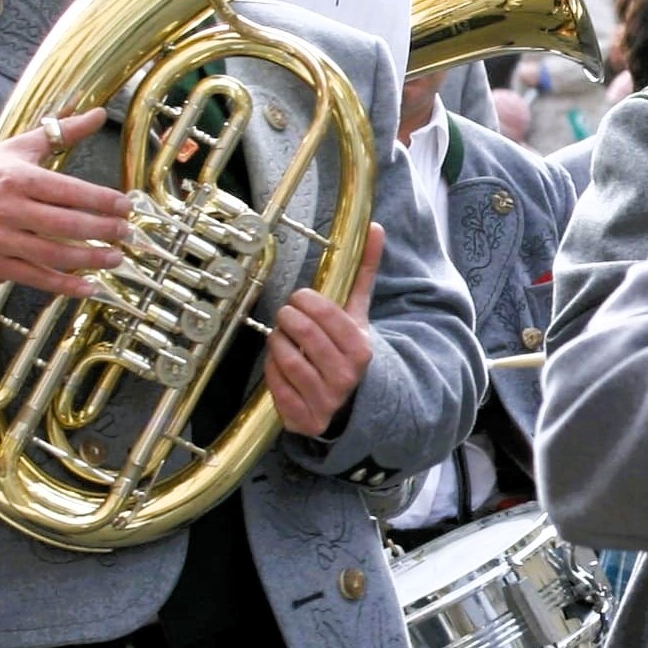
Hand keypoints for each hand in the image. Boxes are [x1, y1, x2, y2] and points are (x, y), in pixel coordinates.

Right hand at [0, 108, 126, 294]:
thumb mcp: (16, 148)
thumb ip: (60, 132)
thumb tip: (98, 113)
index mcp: (18, 178)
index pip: (69, 191)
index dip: (102, 201)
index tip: (126, 206)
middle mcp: (10, 208)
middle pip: (66, 224)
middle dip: (102, 231)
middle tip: (127, 234)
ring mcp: (1, 239)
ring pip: (54, 254)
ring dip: (90, 259)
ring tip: (116, 258)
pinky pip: (35, 277)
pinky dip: (63, 285)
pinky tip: (89, 287)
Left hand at [266, 226, 383, 437]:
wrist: (355, 403)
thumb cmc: (349, 351)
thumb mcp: (359, 315)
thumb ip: (363, 274)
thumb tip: (375, 228)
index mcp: (361, 348)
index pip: (323, 312)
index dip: (304, 301)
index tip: (300, 300)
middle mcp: (345, 376)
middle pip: (301, 332)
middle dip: (287, 318)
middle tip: (287, 316)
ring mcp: (326, 401)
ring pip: (285, 358)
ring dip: (277, 343)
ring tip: (283, 339)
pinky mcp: (305, 419)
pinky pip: (275, 385)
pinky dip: (271, 370)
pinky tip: (281, 364)